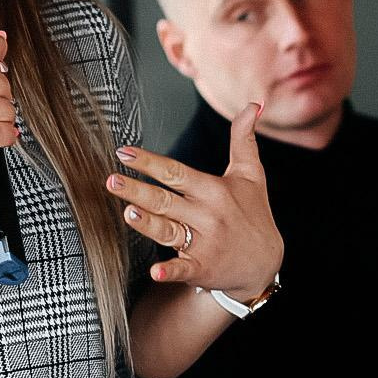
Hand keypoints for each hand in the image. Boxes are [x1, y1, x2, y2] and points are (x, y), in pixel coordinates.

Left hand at [106, 103, 284, 302]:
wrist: (265, 263)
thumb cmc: (254, 214)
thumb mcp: (251, 175)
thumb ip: (244, 139)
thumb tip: (253, 105)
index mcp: (214, 190)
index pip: (176, 172)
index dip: (149, 162)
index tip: (124, 152)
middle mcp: (208, 216)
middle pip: (166, 200)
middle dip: (138, 191)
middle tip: (112, 180)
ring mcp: (205, 243)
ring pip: (168, 231)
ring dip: (148, 223)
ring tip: (128, 212)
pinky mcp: (203, 268)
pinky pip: (183, 269)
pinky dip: (170, 271)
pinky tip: (156, 272)